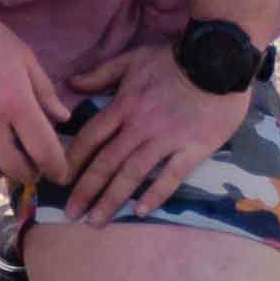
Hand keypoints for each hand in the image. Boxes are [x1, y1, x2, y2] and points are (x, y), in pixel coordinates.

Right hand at [0, 0, 73, 189]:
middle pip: (16, 168)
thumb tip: (64, 118)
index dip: (57, 168)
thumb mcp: (21, 55)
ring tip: (6, 160)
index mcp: (15, 101)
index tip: (61, 174)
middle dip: (31, 174)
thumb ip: (44, 90)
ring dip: (2, 171)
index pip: (43, 150)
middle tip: (34, 168)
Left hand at [53, 46, 250, 225]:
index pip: (91, 137)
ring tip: (96, 221)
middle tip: (72, 214)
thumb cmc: (175, 60)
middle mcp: (139, 126)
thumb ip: (101, 73)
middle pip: (106, 162)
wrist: (220, 59)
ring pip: (132, 174)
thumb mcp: (133, 59)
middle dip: (86, 190)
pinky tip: (140, 211)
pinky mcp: (192, 149)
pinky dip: (155, 195)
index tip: (59, 180)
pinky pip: (170, 176)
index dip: (73, 160)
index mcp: (124, 105)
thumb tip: (71, 82)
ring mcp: (166, 139)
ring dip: (112, 199)